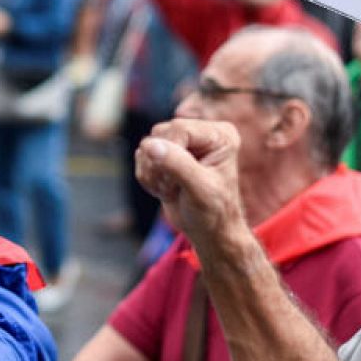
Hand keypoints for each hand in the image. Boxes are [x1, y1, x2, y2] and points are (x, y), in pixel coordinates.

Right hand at [134, 120, 248, 261]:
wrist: (208, 231)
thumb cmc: (213, 212)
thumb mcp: (199, 190)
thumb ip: (177, 164)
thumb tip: (149, 145)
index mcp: (219, 135)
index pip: (179, 129)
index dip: (169, 153)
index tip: (173, 181)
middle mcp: (201, 133)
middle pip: (160, 134)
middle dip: (160, 165)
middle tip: (174, 188)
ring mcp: (182, 143)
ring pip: (147, 145)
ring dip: (152, 173)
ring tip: (172, 190)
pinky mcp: (166, 154)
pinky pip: (141, 157)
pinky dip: (147, 177)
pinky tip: (165, 190)